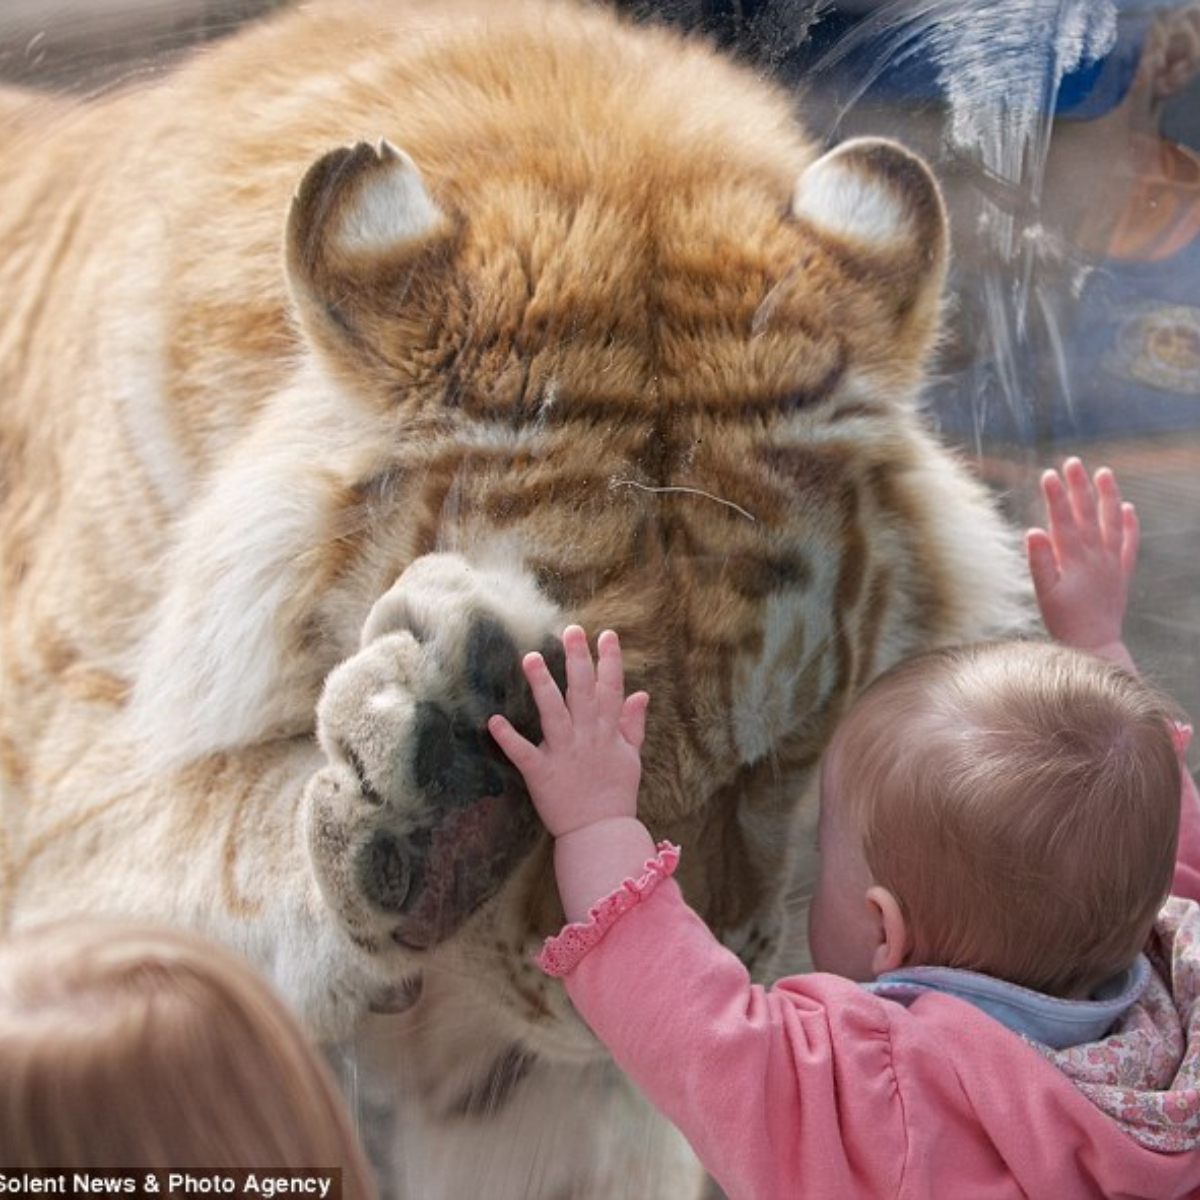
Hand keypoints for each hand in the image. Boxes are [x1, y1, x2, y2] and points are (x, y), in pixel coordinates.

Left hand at [488, 625, 647, 838]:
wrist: (601, 833)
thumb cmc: (616, 793)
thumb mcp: (631, 756)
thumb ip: (632, 723)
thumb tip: (642, 693)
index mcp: (607, 732)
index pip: (611, 689)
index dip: (610, 661)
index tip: (606, 635)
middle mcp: (587, 737)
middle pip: (582, 692)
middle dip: (577, 660)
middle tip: (570, 631)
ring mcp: (564, 754)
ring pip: (554, 713)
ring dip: (542, 686)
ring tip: (531, 658)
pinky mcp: (542, 773)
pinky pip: (523, 753)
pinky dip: (509, 739)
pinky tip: (494, 721)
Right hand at [1026, 457, 1138, 653]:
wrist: (1094, 644)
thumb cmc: (1063, 621)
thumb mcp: (1044, 594)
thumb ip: (1040, 562)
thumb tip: (1033, 531)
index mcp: (1074, 560)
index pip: (1063, 520)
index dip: (1055, 497)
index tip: (1048, 475)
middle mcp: (1096, 556)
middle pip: (1088, 514)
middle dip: (1079, 486)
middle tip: (1073, 462)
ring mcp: (1112, 563)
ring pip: (1112, 522)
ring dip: (1108, 496)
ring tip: (1104, 473)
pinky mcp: (1122, 573)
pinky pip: (1129, 543)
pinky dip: (1130, 524)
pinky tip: (1128, 508)